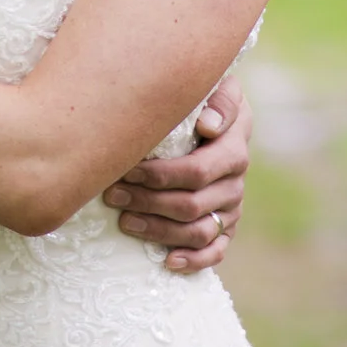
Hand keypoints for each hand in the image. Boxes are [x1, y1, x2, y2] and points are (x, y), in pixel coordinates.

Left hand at [101, 73, 250, 272]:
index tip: (126, 170)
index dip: (159, 176)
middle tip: (111, 195)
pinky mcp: (226, 227)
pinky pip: (215, 252)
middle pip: (191, 203)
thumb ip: (216, 98)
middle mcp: (235, 180)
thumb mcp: (209, 85)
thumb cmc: (196, 99)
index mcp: (232, 146)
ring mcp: (232, 206)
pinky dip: (193, 260)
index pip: (196, 171)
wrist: (212, 116)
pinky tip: (166, 261)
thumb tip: (208, 126)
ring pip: (198, 230)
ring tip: (124, 222)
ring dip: (159, 230)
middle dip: (147, 201)